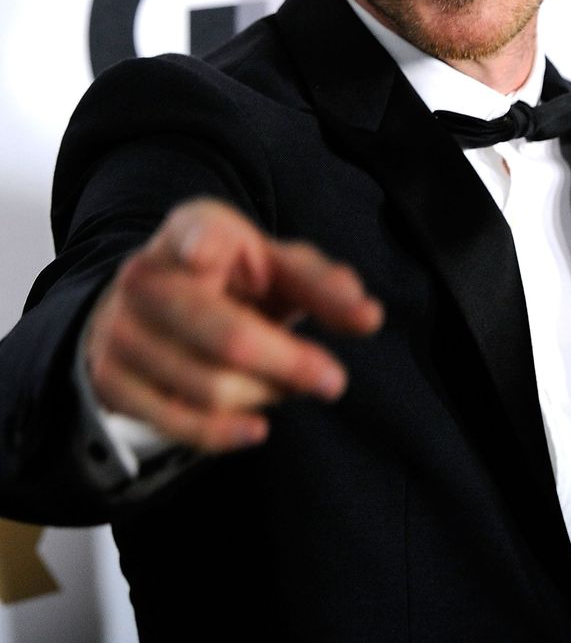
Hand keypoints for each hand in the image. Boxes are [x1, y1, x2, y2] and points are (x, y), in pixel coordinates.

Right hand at [85, 199, 383, 452]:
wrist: (145, 304)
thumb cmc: (227, 280)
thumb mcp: (273, 266)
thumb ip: (320, 284)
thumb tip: (368, 315)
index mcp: (193, 229)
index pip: (197, 235)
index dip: (199, 245)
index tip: (201, 253)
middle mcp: (146, 276)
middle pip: (228, 336)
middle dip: (289, 363)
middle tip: (335, 380)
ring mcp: (121, 330)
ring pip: (211, 388)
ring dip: (265, 395)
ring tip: (284, 384)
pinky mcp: (110, 380)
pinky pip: (176, 423)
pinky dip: (225, 434)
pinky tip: (257, 428)